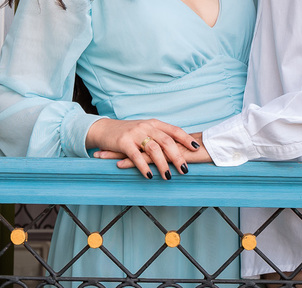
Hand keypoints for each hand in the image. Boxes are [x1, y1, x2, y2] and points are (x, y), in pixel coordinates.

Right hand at [95, 132, 212, 169]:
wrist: (104, 129)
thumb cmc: (128, 132)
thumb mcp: (145, 130)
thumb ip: (159, 137)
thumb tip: (179, 148)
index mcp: (154, 124)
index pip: (174, 130)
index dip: (186, 139)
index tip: (197, 148)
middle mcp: (146, 126)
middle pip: (166, 141)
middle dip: (177, 156)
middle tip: (185, 170)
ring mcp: (135, 134)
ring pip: (153, 149)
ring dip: (162, 164)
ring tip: (168, 176)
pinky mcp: (124, 142)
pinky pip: (136, 156)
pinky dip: (143, 166)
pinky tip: (149, 176)